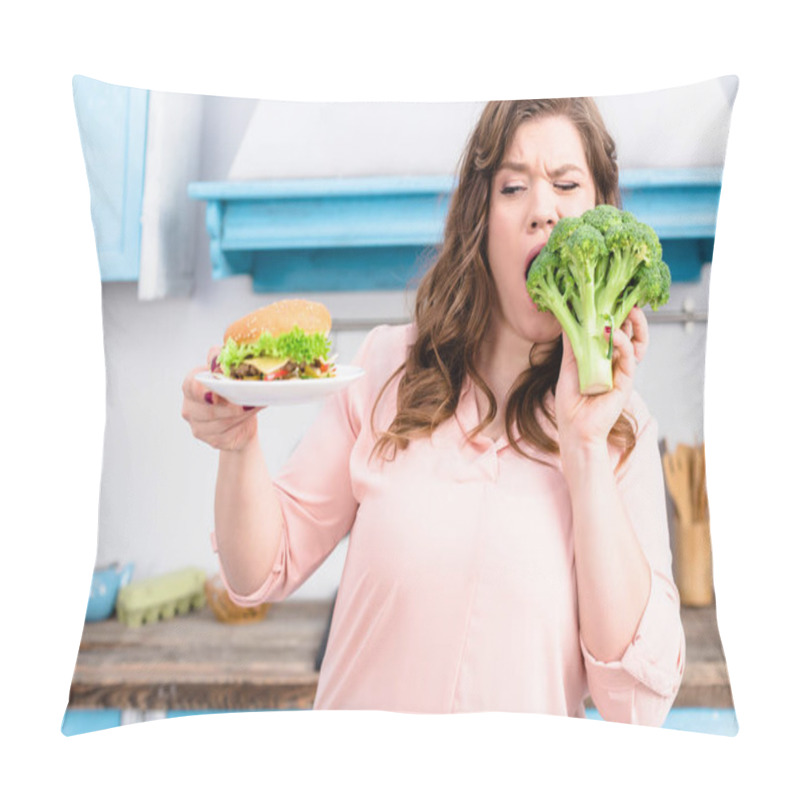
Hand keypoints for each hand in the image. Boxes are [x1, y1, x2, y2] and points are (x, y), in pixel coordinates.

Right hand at [181, 346, 261, 451]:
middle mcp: (190, 407)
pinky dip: (242, 426)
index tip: (216, 393)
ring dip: (240, 415)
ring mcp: (199, 427)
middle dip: (230, 406)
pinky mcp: (212, 441)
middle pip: (209, 409)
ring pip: (222, 423)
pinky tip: (248, 419)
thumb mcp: (229, 372)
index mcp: (191, 385)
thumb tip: (220, 352)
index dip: (203, 391)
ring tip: (252, 406)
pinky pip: (229, 435)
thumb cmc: (232, 392)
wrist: (241, 419)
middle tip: (246, 402)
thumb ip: (222, 360)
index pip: (191, 386)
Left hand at [554, 306, 648, 450]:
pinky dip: (622, 344)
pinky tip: (613, 334)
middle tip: (626, 297)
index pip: (616, 331)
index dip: (616, 314)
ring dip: (634, 325)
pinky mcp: (626, 382)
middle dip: (631, 315)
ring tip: (628, 310)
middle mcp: (616, 362)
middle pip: (631, 333)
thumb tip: (567, 318)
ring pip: (636, 343)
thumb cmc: (571, 400)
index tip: (612, 296)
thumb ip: (572, 343)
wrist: (574, 427)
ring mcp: (622, 372)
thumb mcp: (569, 365)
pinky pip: (628, 359)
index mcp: (603, 357)